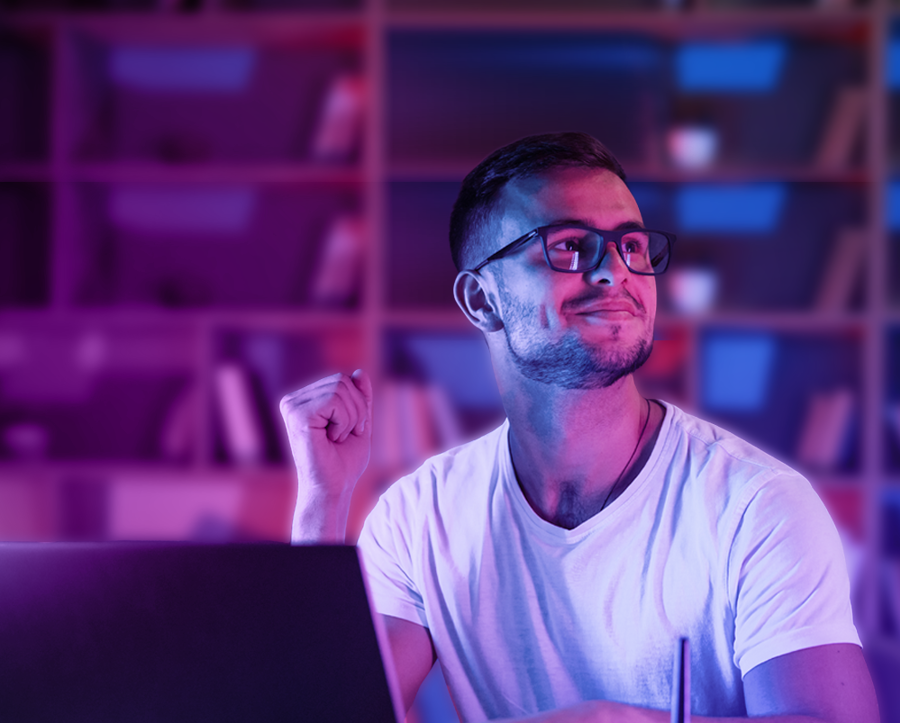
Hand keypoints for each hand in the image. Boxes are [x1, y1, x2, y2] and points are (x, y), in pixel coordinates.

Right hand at [279, 369, 372, 542]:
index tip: (351, 429)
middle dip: (357, 409)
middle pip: (341, 380)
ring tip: (338, 438)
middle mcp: (293, 401)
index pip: (342, 380)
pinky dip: (344, 421)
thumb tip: (359, 372)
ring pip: (340, 388)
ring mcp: (292, 407)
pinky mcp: (297, 416)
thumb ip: (359, 398)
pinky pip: (334, 401)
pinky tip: (332, 439)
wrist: (333, 489)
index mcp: (304, 401)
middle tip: (347, 435)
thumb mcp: (358, 423)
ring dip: (352, 417)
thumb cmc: (343, 462)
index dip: (357, 403)